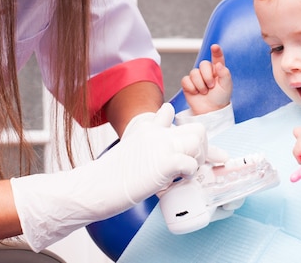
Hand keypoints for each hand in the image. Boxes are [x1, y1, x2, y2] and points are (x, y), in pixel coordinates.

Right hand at [10, 103, 207, 250]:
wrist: (97, 185)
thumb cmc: (112, 173)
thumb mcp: (130, 147)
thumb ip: (146, 139)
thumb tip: (160, 139)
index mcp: (147, 127)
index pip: (171, 114)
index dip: (185, 131)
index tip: (191, 146)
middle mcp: (157, 132)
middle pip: (197, 129)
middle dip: (203, 147)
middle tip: (194, 163)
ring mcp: (162, 145)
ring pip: (198, 142)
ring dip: (199, 159)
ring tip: (186, 172)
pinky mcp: (165, 163)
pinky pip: (191, 164)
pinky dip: (190, 173)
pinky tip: (179, 180)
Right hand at [181, 44, 232, 114]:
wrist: (210, 110)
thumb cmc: (220, 98)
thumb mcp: (227, 86)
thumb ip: (225, 74)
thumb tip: (218, 64)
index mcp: (218, 69)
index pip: (217, 57)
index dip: (216, 51)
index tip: (214, 47)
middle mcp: (207, 71)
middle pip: (203, 64)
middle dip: (207, 76)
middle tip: (211, 87)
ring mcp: (197, 77)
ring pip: (194, 73)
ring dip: (200, 85)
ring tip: (204, 92)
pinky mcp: (188, 83)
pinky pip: (186, 80)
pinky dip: (191, 88)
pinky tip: (196, 93)